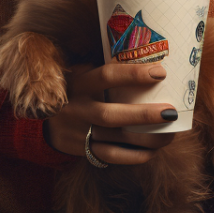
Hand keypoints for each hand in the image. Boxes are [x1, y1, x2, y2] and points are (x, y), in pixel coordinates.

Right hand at [43, 62, 176, 164]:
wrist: (43, 122)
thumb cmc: (76, 90)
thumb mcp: (83, 73)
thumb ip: (107, 67)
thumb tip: (150, 56)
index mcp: (80, 83)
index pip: (107, 76)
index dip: (133, 74)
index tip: (161, 73)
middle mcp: (78, 108)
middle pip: (111, 115)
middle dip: (143, 115)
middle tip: (171, 113)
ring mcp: (78, 132)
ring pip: (114, 139)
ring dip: (145, 139)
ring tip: (169, 135)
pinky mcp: (82, 151)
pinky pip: (110, 156)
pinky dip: (133, 156)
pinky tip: (152, 151)